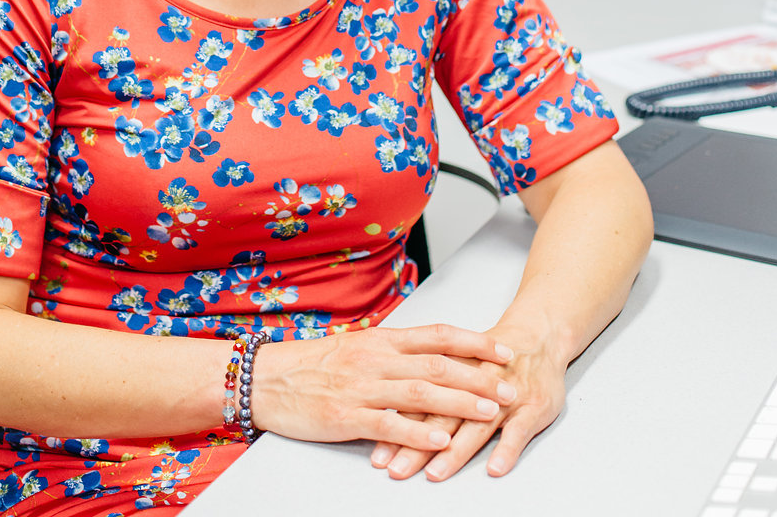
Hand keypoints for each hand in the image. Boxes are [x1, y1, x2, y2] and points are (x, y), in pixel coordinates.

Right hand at [251, 323, 514, 455]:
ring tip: (489, 410)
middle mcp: (377, 359)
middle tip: (510, 385)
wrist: (266, 379)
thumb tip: (430, 356)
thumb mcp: (357, 348)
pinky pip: (389, 424)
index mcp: (381, 340)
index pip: (437, 335)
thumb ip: (392, 353)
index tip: (503, 350)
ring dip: (459, 402)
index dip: (473, 343)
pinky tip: (440, 441)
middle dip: (479, 375)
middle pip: (437, 365)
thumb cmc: (312, 365)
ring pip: (420, 392)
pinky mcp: (347, 415)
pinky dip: (418, 432)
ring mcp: (363, 387)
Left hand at [368, 324, 565, 480]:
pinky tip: (495, 468)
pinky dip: (507, 449)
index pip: (417, 402)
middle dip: (416, 445)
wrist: (539, 335)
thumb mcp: (457, 359)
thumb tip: (387, 403)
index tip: (378, 453)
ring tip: (435, 472)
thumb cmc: (491, 355)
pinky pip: (519, 431)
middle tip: (396, 468)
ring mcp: (504, 396)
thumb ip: (426, 382)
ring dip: (454, 451)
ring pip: (475, 425)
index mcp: (451, 369)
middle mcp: (474, 382)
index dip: (397, 427)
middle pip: (441, 416)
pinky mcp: (533, 407)